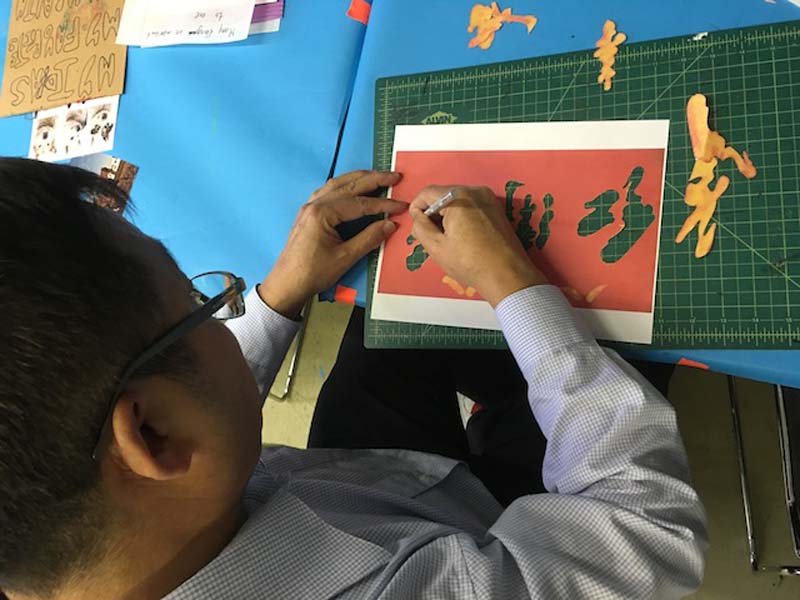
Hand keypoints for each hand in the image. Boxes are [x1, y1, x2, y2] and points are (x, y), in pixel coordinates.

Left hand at [260, 170, 405, 317]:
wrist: (286, 284)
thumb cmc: (311, 273)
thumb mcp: (345, 257)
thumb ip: (369, 238)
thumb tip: (389, 224)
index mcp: (322, 213)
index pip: (360, 203)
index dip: (383, 204)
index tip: (400, 205)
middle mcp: (314, 205)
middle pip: (349, 185)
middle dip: (374, 179)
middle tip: (394, 177)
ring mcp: (309, 208)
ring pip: (337, 185)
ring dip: (358, 179)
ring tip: (377, 176)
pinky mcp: (308, 214)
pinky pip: (328, 192)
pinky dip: (344, 186)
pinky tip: (351, 187)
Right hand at [410, 185, 544, 306]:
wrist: (507, 276)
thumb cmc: (473, 263)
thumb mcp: (436, 247)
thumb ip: (420, 227)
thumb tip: (418, 217)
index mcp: (458, 197)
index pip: (427, 192)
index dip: (417, 208)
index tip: (417, 224)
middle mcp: (475, 191)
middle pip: (443, 195)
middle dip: (434, 213)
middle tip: (432, 236)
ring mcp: (489, 199)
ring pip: (458, 201)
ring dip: (448, 216)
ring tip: (449, 241)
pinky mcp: (497, 209)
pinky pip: (471, 207)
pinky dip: (462, 218)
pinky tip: (463, 238)